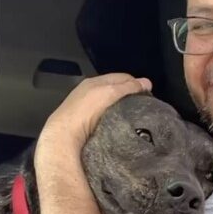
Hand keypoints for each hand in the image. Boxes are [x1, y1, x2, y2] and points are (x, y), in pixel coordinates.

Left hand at [35, 73, 151, 166]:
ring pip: (110, 104)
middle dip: (129, 95)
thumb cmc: (86, 110)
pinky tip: (119, 125)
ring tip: (133, 117)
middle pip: (116, 90)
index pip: (121, 78)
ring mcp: (86, 109)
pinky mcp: (84, 124)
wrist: (64, 136)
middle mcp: (89, 93)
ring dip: (121, 108)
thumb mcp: (110, 93)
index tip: (148, 94)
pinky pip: (104, 117)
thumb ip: (128, 87)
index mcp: (94, 82)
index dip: (136, 83)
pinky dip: (113, 118)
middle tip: (142, 107)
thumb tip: (147, 82)